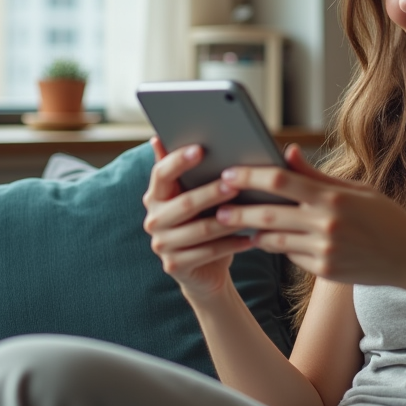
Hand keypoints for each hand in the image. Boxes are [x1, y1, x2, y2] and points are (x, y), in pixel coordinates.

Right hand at [142, 138, 255, 298]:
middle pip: (185, 203)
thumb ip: (183, 170)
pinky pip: (208, 252)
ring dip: (228, 220)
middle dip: (212, 192)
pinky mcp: (174, 265)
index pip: (161, 173)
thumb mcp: (194, 194)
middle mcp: (153, 219)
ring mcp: (161, 245)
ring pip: (200, 229)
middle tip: (236, 183)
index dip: (178, 161)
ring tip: (251, 211)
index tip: (201, 149)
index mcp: (156, 196)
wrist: (205, 268)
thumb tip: (160, 136)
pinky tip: (251, 238)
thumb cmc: (203, 221)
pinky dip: (232, 244)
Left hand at [218, 145, 405, 289]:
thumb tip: (285, 153)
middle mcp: (327, 223)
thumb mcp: (356, 189)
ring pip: (274, 240)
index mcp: (333, 197)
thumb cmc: (384, 217)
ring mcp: (325, 250)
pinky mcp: (324, 270)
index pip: (281, 182)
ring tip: (232, 224)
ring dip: (250, 233)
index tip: (229, 174)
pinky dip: (276, 247)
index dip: (250, 177)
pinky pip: (291, 257)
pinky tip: (264, 241)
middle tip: (216, 206)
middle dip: (238, 211)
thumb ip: (316, 175)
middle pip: (268, 215)